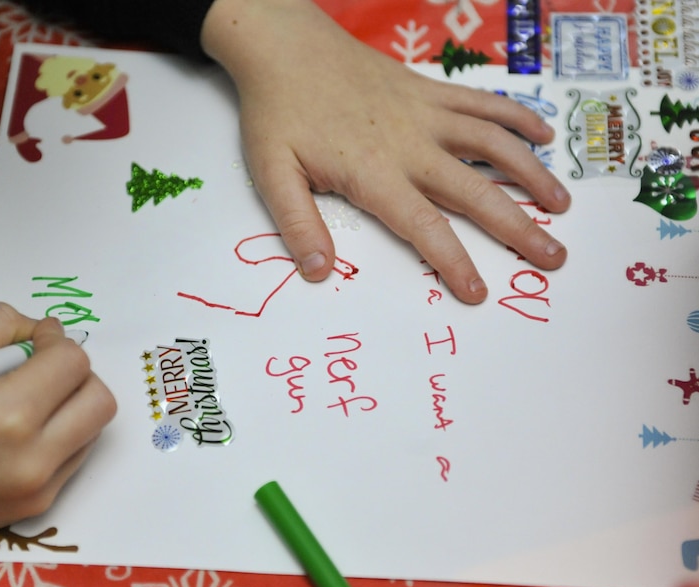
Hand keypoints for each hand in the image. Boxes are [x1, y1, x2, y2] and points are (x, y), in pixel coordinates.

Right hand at [0, 302, 115, 569]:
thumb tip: (44, 328)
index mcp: (3, 417)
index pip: (72, 362)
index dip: (55, 341)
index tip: (33, 341)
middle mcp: (32, 459)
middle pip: (99, 397)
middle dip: (75, 373)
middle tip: (39, 368)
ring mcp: (41, 488)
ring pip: (95, 425)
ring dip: (74, 402)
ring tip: (30, 400)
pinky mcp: (42, 505)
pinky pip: (78, 453)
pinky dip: (64, 432)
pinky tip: (24, 431)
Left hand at [202, 0, 570, 303]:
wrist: (285, 47)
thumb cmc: (277, 112)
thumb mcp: (273, 173)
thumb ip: (298, 224)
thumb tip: (318, 272)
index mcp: (375, 173)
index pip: (425, 227)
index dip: (455, 262)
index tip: (479, 292)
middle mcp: (411, 145)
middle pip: (476, 191)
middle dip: (519, 228)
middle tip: (553, 257)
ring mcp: (426, 113)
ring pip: (493, 144)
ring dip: (532, 174)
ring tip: (562, 205)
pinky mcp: (429, 90)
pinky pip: (483, 103)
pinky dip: (517, 118)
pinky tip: (542, 133)